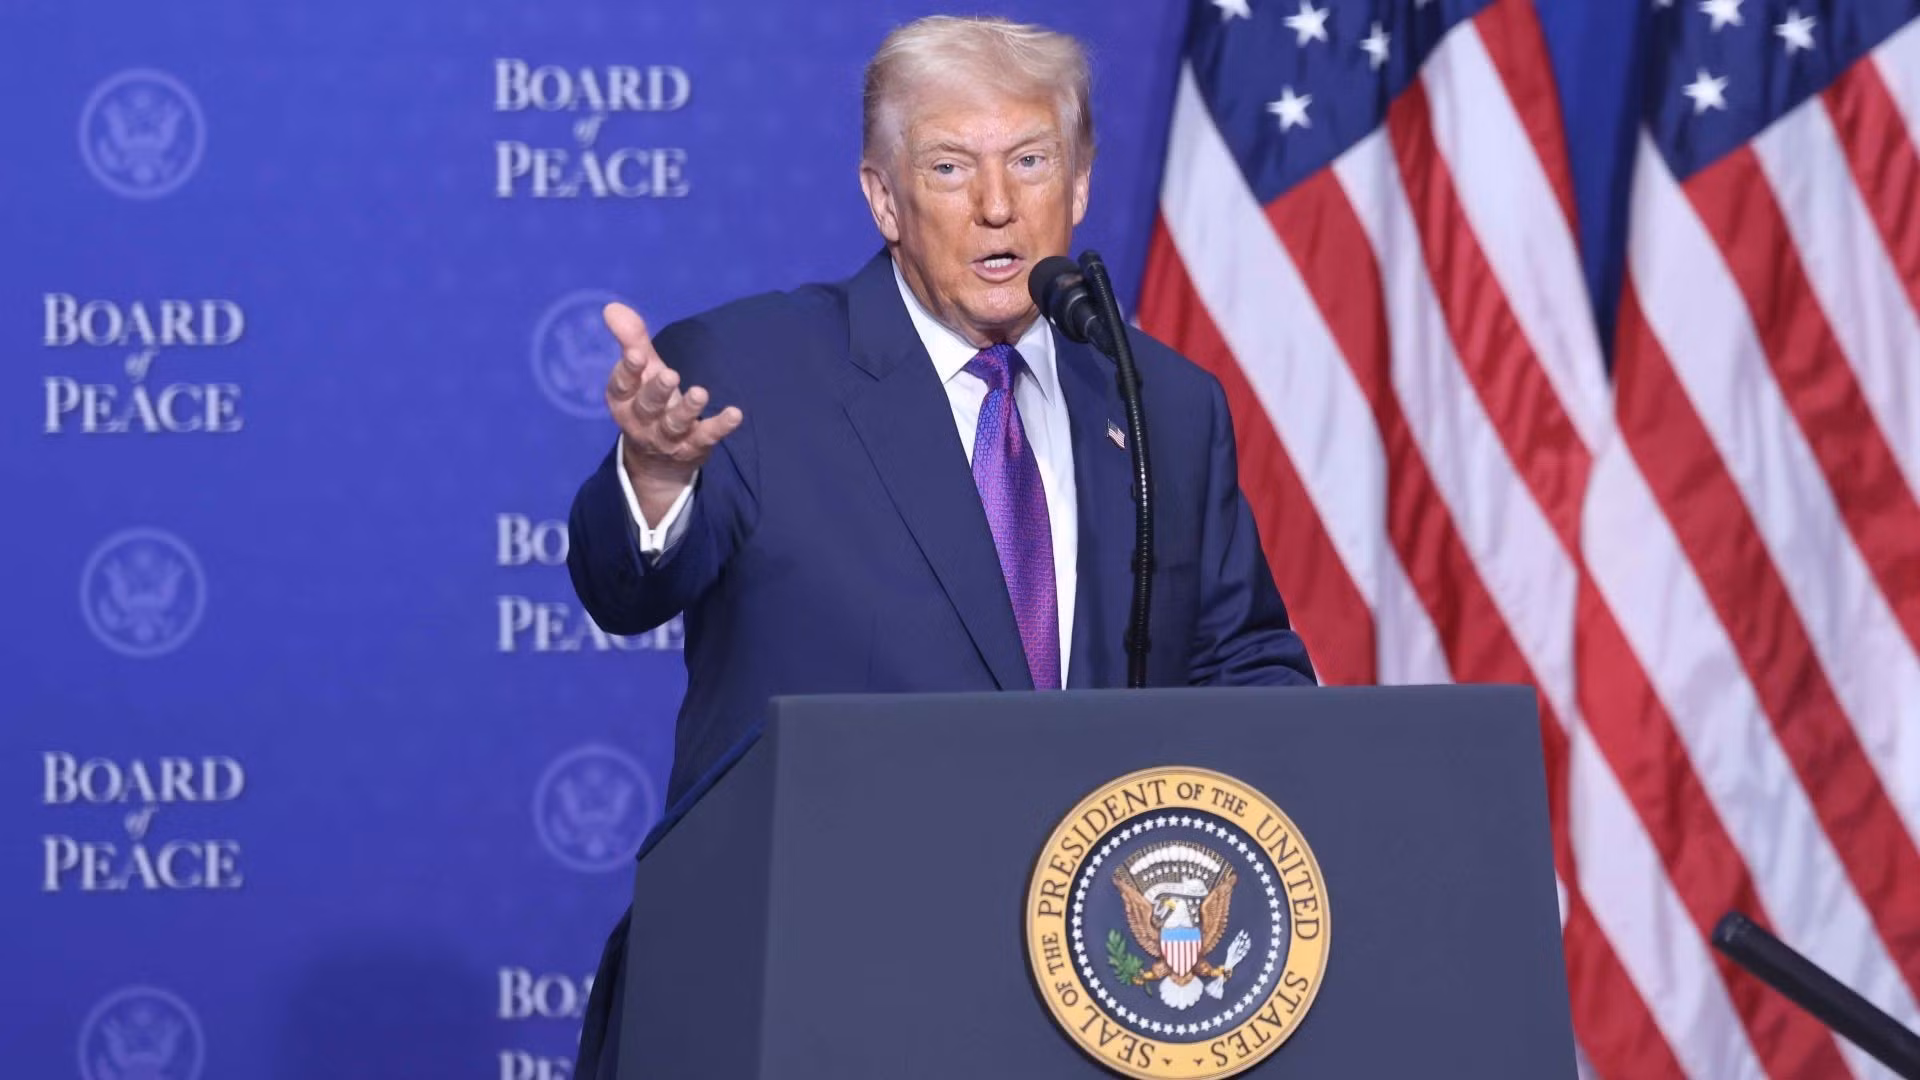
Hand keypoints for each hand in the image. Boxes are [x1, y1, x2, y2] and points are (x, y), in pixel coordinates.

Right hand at [602, 302, 742, 523]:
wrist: (656, 459)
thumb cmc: (647, 400)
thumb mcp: (641, 370)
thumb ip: (631, 339)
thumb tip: (613, 307)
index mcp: (624, 400)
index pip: (622, 385)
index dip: (628, 370)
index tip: (636, 354)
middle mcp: (641, 421)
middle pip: (647, 406)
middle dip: (657, 391)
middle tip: (670, 375)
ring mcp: (667, 438)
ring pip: (674, 424)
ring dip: (687, 409)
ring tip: (700, 393)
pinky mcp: (693, 447)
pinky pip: (706, 437)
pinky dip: (720, 426)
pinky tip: (735, 414)